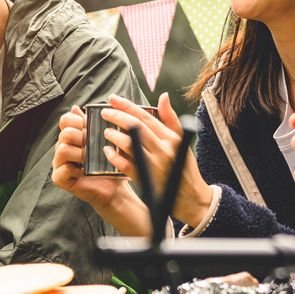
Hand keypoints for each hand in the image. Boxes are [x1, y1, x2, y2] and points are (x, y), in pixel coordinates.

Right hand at [51, 106, 151, 236]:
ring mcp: (60, 163)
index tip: (92, 128)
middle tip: (94, 146)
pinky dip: (74, 169)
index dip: (78, 120)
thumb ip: (95, 124)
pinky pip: (62, 169)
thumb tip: (78, 107)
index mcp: (72, 136)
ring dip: (79, 153)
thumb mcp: (107, 140)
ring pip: (61, 148)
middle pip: (64, 132)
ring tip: (90, 159)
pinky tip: (84, 171)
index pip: (66, 119)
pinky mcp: (60, 178)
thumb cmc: (111, 164)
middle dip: (81, 136)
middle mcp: (63, 147)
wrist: (115, 189)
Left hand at [101, 93, 212, 227]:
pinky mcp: (145, 179)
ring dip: (115, 136)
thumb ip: (170, 118)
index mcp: (170, 137)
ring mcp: (153, 164)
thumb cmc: (184, 166)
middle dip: (117, 116)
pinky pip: (126, 165)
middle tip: (104, 112)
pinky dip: (115, 157)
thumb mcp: (181, 140)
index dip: (127, 106)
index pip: (145, 116)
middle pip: (136, 127)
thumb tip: (163, 96)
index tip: (113, 99)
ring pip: (130, 144)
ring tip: (106, 131)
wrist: (190, 197)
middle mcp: (163, 149)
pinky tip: (107, 151)